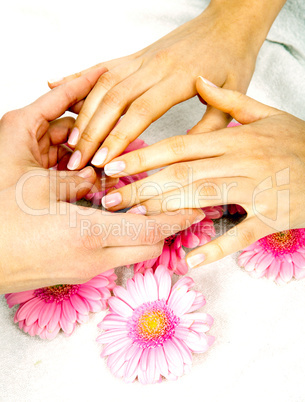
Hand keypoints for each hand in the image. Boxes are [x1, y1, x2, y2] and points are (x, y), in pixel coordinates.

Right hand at [0, 71, 202, 292]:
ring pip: (133, 252)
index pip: (150, 230)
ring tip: (148, 208)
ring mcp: (86, 270)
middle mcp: (93, 259)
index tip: (195, 208)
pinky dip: (125, 239)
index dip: (176, 219)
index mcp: (87, 235)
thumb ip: (74, 184)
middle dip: (167, 228)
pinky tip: (116, 220)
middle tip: (174, 206)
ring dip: (145, 232)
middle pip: (149, 247)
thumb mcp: (38, 190)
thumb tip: (95, 180)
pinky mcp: (77, 274)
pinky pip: (114, 256)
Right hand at [49, 0, 279, 169]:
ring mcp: (142, 57)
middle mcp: (154, 64)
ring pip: (103, 83)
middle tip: (77, 159)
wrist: (230, 22)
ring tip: (71, 140)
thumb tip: (184, 155)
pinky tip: (58, 84)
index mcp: (180, 77)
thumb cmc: (233, 59)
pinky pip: (102, 65)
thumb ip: (210, 126)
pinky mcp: (136, 54)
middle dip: (92, 132)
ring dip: (83, 112)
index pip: (142, 110)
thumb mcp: (234, 95)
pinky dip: (78, 76)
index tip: (103, 160)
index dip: (119, 136)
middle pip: (114, 98)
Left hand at [100, 76, 304, 267]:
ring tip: (135, 218)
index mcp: (235, 139)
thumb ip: (228, 101)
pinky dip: (217, 247)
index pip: (180, 146)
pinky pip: (242, 234)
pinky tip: (191, 259)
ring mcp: (257, 191)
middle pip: (183, 174)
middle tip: (110, 198)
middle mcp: (241, 162)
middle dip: (143, 186)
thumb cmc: (297, 140)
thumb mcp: (265, 114)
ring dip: (168, 210)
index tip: (115, 164)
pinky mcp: (272, 217)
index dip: (145, 155)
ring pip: (204, 198)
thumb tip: (198, 80)